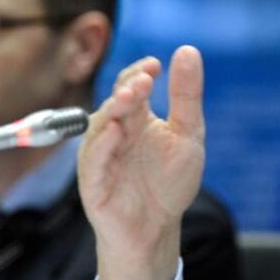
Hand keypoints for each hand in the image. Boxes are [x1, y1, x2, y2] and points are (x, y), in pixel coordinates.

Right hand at [78, 45, 204, 279]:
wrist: (158, 229)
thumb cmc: (170, 183)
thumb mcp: (187, 134)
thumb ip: (186, 96)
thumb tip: (187, 50)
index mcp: (135, 119)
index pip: (131, 86)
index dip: (140, 73)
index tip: (156, 65)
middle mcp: (113, 133)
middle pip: (116, 102)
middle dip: (129, 88)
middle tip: (146, 79)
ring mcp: (100, 156)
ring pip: (101, 126)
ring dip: (116, 109)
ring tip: (134, 95)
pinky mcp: (92, 182)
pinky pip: (94, 160)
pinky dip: (103, 145)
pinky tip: (118, 132)